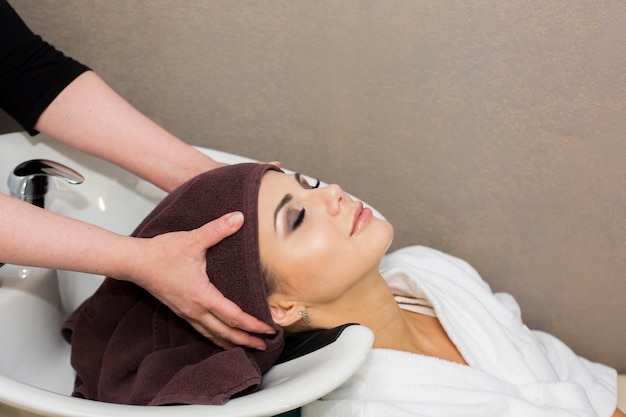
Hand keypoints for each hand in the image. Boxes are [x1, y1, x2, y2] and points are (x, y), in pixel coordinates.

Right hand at [128, 211, 275, 349]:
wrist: (135, 262)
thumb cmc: (161, 253)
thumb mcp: (193, 240)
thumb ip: (217, 229)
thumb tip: (239, 217)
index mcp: (202, 296)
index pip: (234, 317)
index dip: (253, 325)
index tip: (269, 330)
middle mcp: (195, 310)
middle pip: (225, 332)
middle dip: (246, 340)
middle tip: (264, 346)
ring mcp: (186, 312)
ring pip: (212, 334)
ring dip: (230, 342)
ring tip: (245, 347)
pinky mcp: (179, 309)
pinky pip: (201, 329)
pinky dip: (215, 336)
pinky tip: (219, 335)